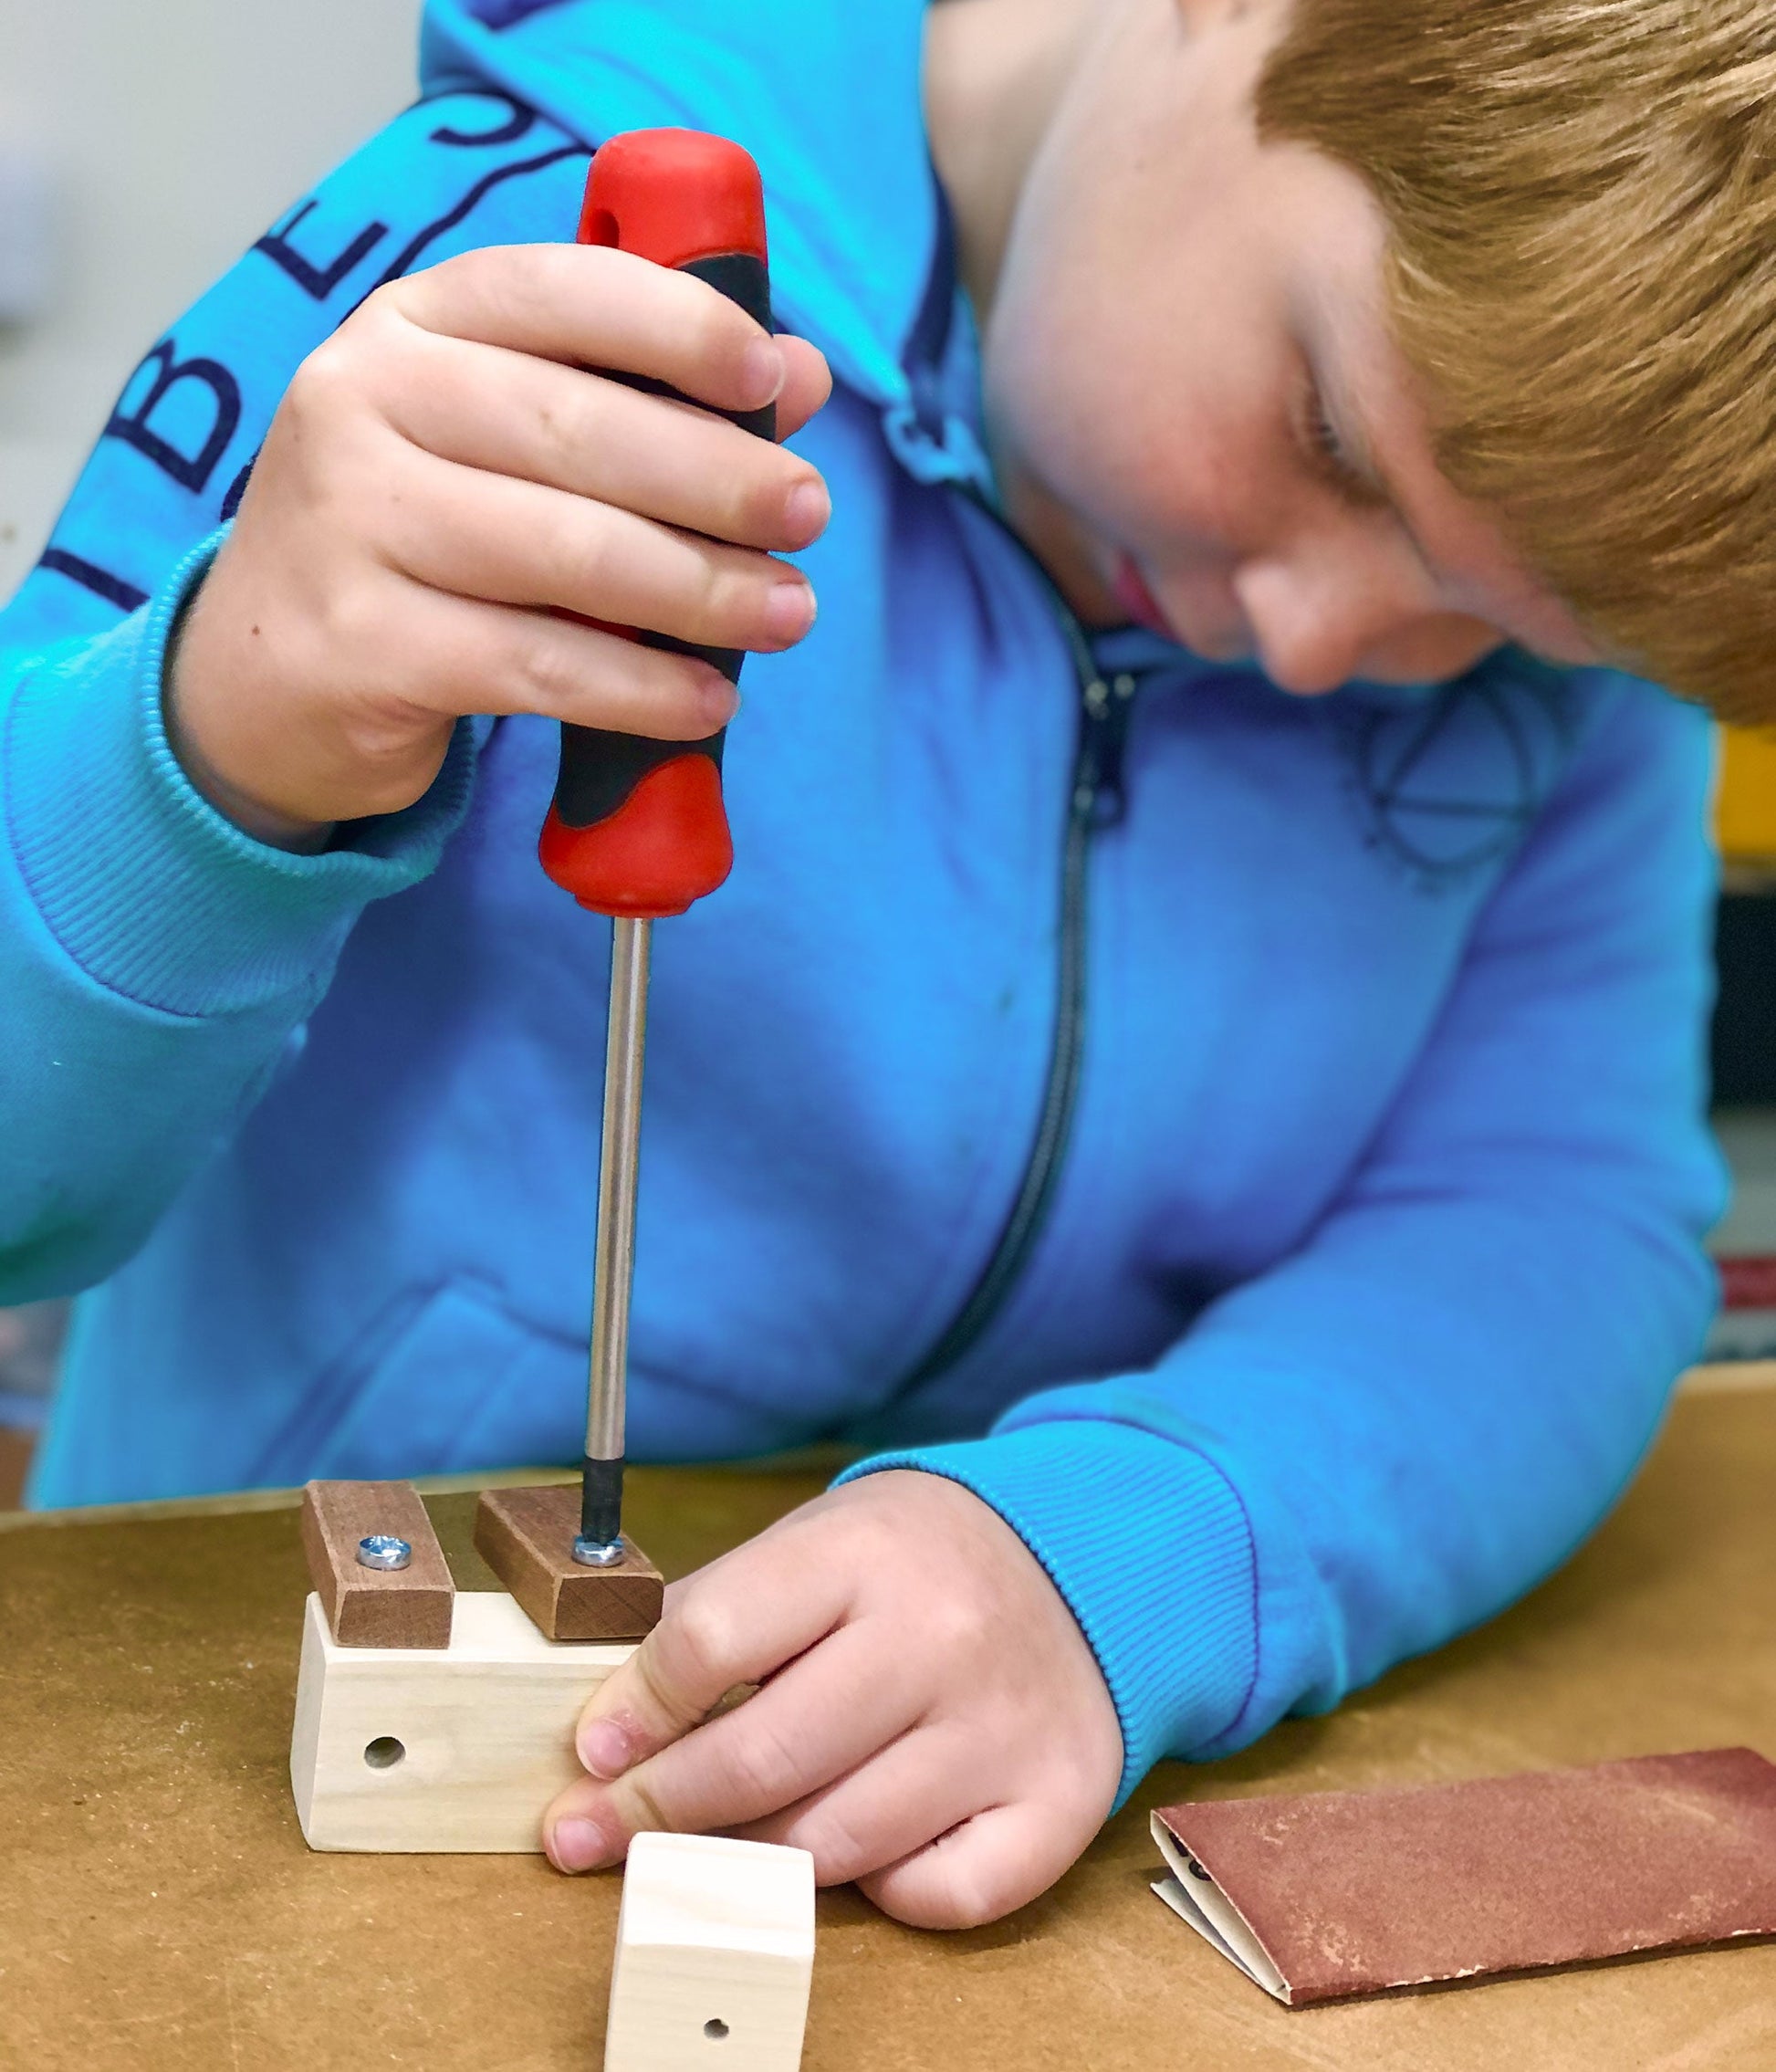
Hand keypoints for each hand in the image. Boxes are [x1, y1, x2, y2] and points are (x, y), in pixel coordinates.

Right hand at [167, 242, 832, 846]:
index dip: (680, 327)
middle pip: (579, 432)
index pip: (560, 292)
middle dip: (719, 477)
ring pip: (570, 555)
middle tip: (807, 515)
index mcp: (409, 323)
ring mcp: (352, 523)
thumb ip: (638, 402)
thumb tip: (800, 378)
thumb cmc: (417, 541)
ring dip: (703, 592)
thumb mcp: (504, 445)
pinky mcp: (364, 646)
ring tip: (786, 613)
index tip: (773, 379)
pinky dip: (643, 689)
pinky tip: (706, 701)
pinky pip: (540, 666)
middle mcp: (362, 401)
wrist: (263, 675)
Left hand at [541, 1471, 1124, 1929]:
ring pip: (837, 1845)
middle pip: (764, 1760)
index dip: (634, 1711)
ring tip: (712, 1847)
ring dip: (752, 1859)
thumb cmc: (918, 1561)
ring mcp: (1004, 1728)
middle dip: (657, 1811)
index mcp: (867, 1553)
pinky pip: (942, 1896)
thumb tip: (612, 1724)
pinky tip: (861, 1853)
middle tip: (595, 1833)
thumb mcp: (817, 1542)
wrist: (1082, 1558)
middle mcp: (942, 1638)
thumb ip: (720, 1615)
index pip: (713, 1643)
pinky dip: (884, 1895)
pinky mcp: (1059, 1801)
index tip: (593, 1751)